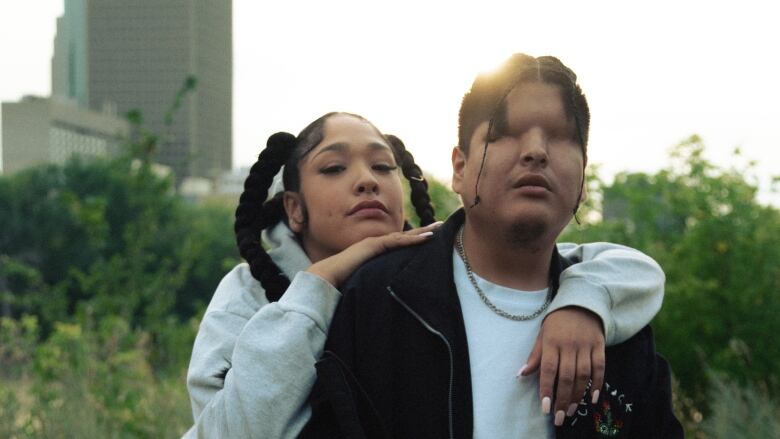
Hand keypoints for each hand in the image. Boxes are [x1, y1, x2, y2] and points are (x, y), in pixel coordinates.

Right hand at [306, 221, 442, 286]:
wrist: (325, 278)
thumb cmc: (341, 283)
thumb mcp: (364, 280)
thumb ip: (375, 281)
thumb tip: (387, 294)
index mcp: (374, 252)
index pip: (398, 244)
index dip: (413, 240)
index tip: (429, 237)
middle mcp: (376, 244)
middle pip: (404, 236)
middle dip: (422, 231)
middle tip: (441, 226)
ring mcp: (374, 243)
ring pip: (403, 236)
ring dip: (422, 232)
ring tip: (439, 228)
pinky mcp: (374, 246)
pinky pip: (397, 241)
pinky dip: (413, 239)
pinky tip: (427, 237)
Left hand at [520, 306, 604, 426]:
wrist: (580, 303)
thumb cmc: (557, 322)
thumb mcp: (542, 334)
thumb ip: (535, 355)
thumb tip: (521, 374)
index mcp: (552, 342)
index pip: (548, 369)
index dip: (546, 389)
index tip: (545, 408)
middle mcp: (569, 344)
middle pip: (566, 376)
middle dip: (562, 399)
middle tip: (560, 417)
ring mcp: (585, 345)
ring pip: (583, 375)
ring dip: (578, 395)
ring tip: (572, 410)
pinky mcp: (599, 345)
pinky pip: (599, 367)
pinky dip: (597, 383)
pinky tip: (592, 398)